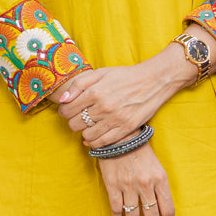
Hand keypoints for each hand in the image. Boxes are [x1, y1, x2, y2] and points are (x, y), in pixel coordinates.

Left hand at [57, 46, 191, 147]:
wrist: (153, 81)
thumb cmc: (124, 76)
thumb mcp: (100, 73)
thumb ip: (78, 84)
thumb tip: (62, 100)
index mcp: (95, 91)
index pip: (67, 110)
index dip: (64, 111)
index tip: (69, 110)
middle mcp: (103, 107)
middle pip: (75, 124)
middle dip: (73, 121)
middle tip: (79, 117)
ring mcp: (115, 119)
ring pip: (86, 135)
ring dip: (84, 131)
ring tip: (89, 124)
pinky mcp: (125, 129)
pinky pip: (102, 142)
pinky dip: (94, 141)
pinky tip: (94, 135)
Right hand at [97, 144, 173, 215]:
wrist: (119, 136)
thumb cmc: (140, 151)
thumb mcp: (157, 167)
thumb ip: (159, 186)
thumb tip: (160, 208)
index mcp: (161, 180)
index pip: (168, 210)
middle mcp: (146, 185)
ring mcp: (129, 186)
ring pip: (134, 215)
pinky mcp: (113, 185)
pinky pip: (117, 208)